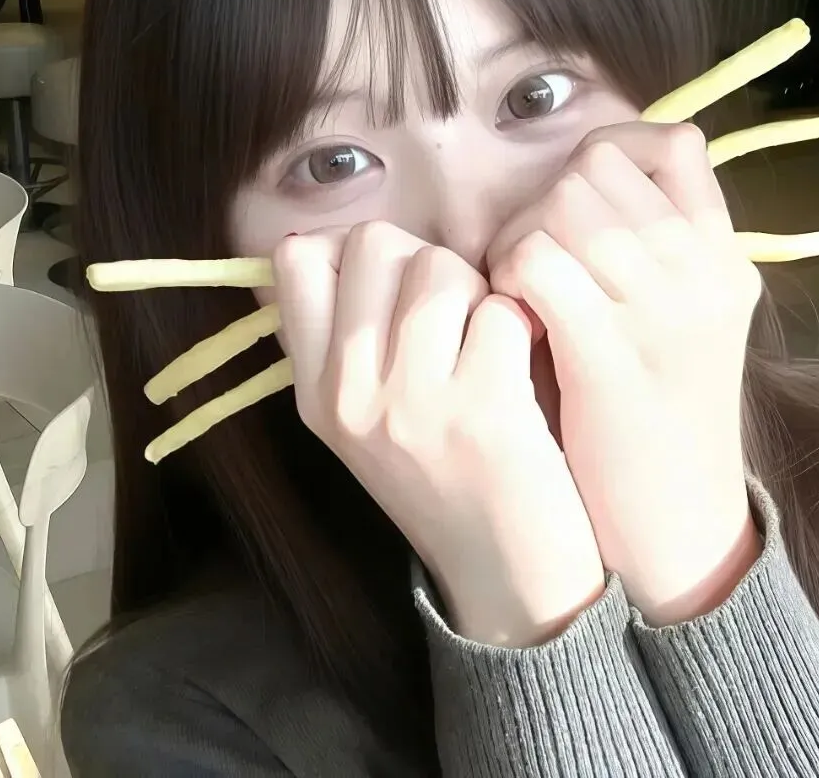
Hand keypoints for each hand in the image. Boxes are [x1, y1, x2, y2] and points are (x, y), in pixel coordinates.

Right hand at [272, 223, 604, 647]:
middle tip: (449, 311)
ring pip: (439, 266)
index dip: (350, 249)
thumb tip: (337, 242)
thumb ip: (344, 339)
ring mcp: (412, 402)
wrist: (504, 575)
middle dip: (422, 260)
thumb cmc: (441, 481)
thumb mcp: (360, 421)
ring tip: (486, 338)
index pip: (296, 259)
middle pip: (374, 243)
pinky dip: (520, 325)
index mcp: (314, 391)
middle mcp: (349, 394)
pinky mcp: (483, 407)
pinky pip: (501, 308)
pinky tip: (522, 363)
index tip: (388, 283)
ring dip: (476, 291)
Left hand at [488, 123, 761, 626]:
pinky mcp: (612, 355)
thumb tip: (568, 188)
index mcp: (721, 252)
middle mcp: (701, 268)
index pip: (669, 143)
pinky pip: (536, 265)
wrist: (678, 520)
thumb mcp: (675, 315)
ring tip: (513, 290)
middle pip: (592, 171)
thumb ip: (642, 248)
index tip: (566, 205)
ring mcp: (661, 310)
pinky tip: (509, 316)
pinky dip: (506, 279)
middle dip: (539, 205)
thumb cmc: (654, 410)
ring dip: (514, 241)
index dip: (601, 158)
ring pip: (558, 209)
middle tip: (523, 260)